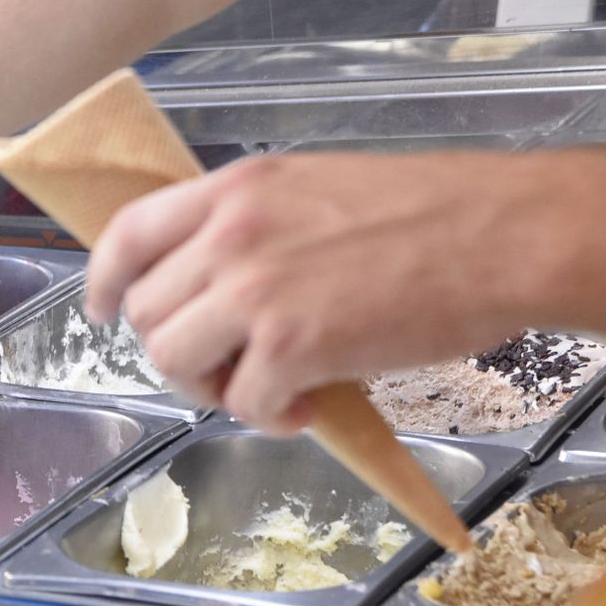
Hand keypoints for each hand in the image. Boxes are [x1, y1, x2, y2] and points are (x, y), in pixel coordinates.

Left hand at [85, 150, 601, 433]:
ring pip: (174, 358)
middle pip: (147, 312)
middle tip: (226, 364)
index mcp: (235, 188)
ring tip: (263, 387)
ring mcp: (254, 289)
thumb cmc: (430, 212)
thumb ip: (250, 225)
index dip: (103, 280)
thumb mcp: (313, 188)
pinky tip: (303, 407)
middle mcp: (229, 234)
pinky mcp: (289, 346)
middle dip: (177, 349)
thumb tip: (216, 281)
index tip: (101, 309)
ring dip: (211, 386)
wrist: (503, 235)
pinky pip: (239, 402)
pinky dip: (266, 417)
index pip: (128, 233)